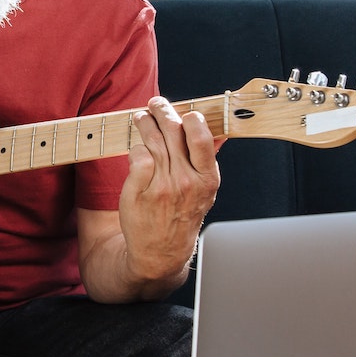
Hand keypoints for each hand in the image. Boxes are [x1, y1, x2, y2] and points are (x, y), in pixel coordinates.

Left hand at [117, 97, 221, 286]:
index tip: (186, 113)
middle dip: (163, 111)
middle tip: (156, 104)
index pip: (202, 138)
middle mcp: (185, 181)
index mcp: (206, 179)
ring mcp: (161, 186)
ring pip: (152, 140)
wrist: (159, 253)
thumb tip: (219, 132)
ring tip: (141, 117)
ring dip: (144, 122)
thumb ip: (208, 161)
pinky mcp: (138, 191)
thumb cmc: (183, 216)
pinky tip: (137, 147)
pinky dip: (135, 148)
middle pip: (172, 132)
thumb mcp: (205, 192)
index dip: (193, 119)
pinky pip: (136, 156)